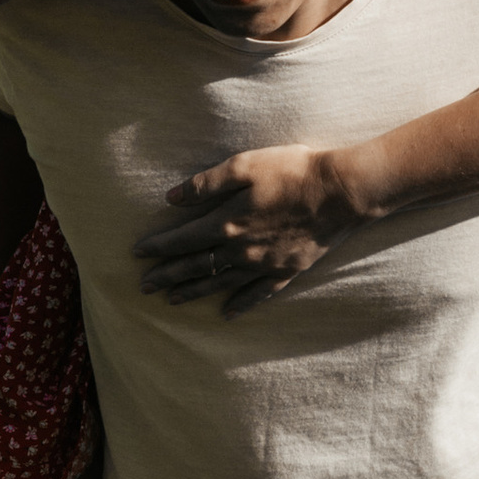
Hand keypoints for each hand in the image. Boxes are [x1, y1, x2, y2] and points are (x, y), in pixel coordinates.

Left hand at [135, 146, 359, 315]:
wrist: (340, 192)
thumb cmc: (291, 171)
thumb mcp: (244, 165)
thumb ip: (205, 184)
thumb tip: (171, 198)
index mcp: (226, 222)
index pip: (183, 240)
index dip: (159, 247)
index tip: (138, 254)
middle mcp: (240, 249)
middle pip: (196, 266)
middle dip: (168, 276)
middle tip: (144, 286)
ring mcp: (263, 264)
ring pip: (220, 283)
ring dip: (194, 292)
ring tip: (172, 300)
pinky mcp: (286, 271)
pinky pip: (258, 294)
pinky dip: (240, 304)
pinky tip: (226, 313)